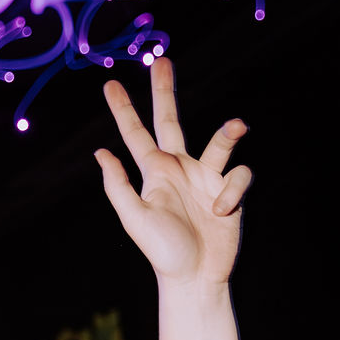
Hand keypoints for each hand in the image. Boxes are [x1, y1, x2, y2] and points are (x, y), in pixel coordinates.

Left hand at [96, 58, 250, 286]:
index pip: (136, 135)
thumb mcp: (136, 219)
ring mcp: (207, 179)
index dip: (123, 110)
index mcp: (155, 174)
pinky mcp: (231, 192)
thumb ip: (118, 186)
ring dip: (229, 131)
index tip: (109, 85)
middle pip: (171, 121)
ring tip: (238, 127)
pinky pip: (239, 176)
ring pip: (221, 140)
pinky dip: (232, 191)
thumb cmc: (163, 254)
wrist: (196, 279)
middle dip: (165, 92)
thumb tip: (100, 153)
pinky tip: (221, 212)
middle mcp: (180, 170)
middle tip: (162, 60)